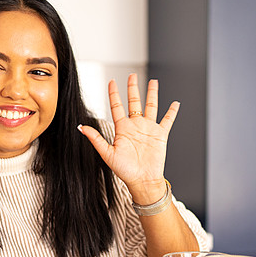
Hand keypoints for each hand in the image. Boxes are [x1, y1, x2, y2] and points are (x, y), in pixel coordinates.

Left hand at [79, 73, 179, 204]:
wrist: (142, 180)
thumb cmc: (125, 170)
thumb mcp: (107, 153)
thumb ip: (95, 139)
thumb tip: (81, 127)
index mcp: (122, 128)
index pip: (117, 106)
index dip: (114, 93)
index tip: (112, 82)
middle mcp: (135, 126)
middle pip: (134, 102)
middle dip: (132, 88)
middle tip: (131, 75)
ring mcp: (149, 129)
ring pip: (151, 106)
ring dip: (152, 94)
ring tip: (153, 82)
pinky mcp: (160, 135)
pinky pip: (167, 120)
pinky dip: (172, 112)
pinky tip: (175, 103)